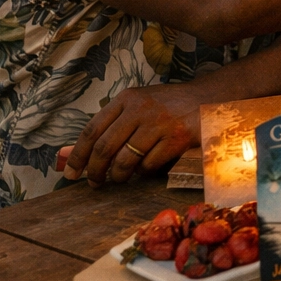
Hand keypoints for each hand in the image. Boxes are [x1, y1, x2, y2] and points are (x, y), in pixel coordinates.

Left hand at [63, 83, 200, 188]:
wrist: (210, 98)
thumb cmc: (170, 104)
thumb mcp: (141, 103)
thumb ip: (115, 121)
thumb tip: (82, 152)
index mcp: (127, 99)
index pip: (92, 130)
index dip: (77, 155)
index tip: (71, 173)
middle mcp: (140, 109)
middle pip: (105, 148)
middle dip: (94, 171)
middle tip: (93, 183)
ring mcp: (159, 123)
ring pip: (125, 160)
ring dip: (118, 176)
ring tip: (119, 179)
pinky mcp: (177, 138)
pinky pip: (149, 165)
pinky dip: (143, 173)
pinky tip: (145, 170)